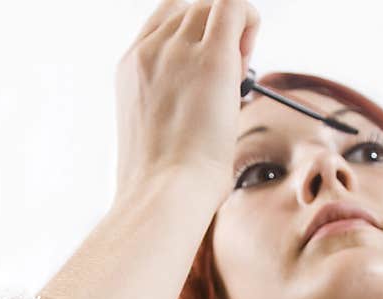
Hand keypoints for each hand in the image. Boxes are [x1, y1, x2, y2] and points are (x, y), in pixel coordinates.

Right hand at [113, 0, 260, 206]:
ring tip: (236, 78)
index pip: (166, 18)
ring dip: (235, 32)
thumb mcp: (154, 130)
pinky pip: (235, 5)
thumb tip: (206, 99)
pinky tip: (249, 56)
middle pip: (193, 9)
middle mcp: (150, 51)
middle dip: (217, 34)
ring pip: (214, 6)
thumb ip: (172, 99)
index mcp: (132, 67)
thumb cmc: (164, 182)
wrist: (164, 195)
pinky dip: (250, 21)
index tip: (209, 68)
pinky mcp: (211, 60)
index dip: (194, 32)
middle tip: (230, 78)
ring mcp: (177, 51)